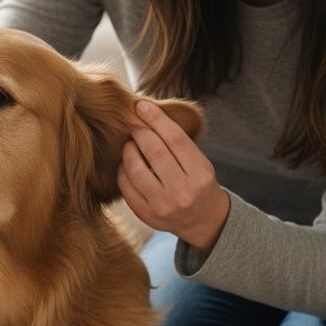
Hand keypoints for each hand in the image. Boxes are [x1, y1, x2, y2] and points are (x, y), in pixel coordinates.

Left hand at [117, 99, 230, 255]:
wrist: (202, 220)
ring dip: (128, 150)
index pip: (175, 138)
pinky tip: (126, 164)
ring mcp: (163, 206)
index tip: (142, 105)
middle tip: (134, 125)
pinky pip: (126, 186)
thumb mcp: (199, 162)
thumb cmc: (197, 182)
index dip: (156, 118)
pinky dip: (123, 170)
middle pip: (154, 151)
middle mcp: (183, 191)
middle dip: (139, 132)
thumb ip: (177, 143)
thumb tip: (146, 113)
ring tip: (130, 144)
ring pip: (135, 169)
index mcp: (200, 174)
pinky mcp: (146, 215)